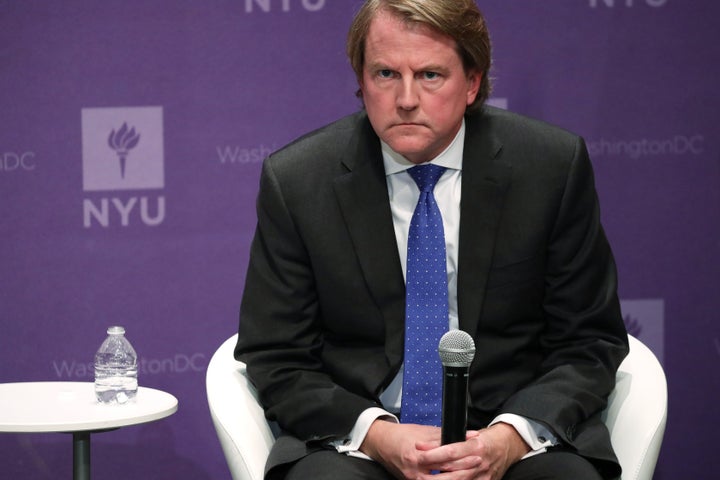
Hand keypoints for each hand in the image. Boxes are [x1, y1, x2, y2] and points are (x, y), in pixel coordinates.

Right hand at [360, 420, 529, 479]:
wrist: (381, 444)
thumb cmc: (401, 435)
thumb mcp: (423, 432)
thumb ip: (446, 435)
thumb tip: (467, 435)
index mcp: (417, 455)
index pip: (445, 456)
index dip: (463, 454)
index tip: (477, 451)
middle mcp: (415, 471)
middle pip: (447, 474)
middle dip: (466, 470)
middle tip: (480, 463)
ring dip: (459, 479)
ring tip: (473, 473)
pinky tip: (457, 479)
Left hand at [416, 423, 530, 479]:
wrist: (507, 446)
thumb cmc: (486, 439)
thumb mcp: (471, 435)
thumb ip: (453, 440)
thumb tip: (430, 444)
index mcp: (475, 446)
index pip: (450, 450)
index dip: (432, 451)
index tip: (418, 448)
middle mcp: (479, 462)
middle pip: (451, 469)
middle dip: (432, 468)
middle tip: (416, 465)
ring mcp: (482, 475)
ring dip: (439, 479)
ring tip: (424, 476)